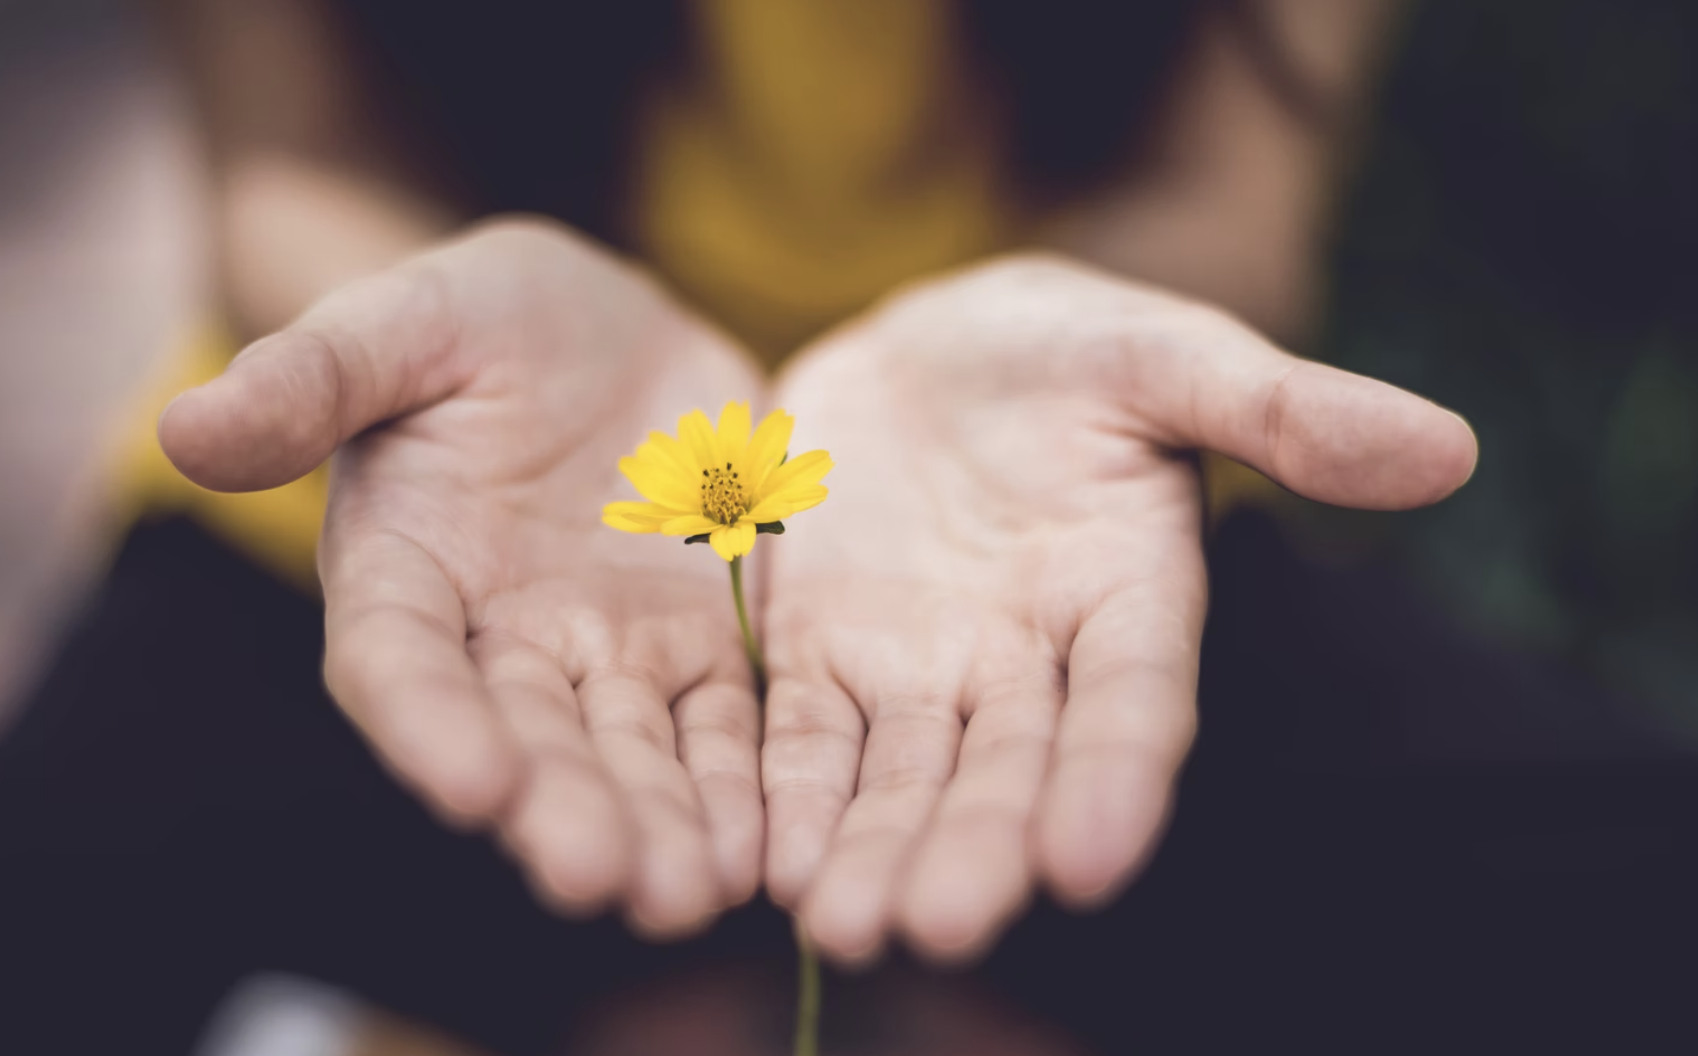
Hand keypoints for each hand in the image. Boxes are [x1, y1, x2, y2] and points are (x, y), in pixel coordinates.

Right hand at [160, 219, 766, 935]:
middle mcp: (501, 636)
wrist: (607, 329)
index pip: (401, 662)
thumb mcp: (404, 320)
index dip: (430, 724)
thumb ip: (313, 377)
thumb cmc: (481, 318)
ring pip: (631, 752)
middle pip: (526, 738)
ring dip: (659, 825)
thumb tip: (185, 426)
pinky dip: (740, 784)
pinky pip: (723, 724)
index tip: (473, 785)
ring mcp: (607, 649)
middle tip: (601, 878)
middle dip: (561, 809)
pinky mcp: (700, 643)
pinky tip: (765, 848)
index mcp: (407, 569)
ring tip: (691, 892)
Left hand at [761, 255, 1476, 962]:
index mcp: (1127, 595)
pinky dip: (787, 796)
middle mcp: (1027, 660)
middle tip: (939, 924)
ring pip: (901, 776)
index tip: (1090, 860)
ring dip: (874, 850)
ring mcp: (920, 668)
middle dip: (976, 847)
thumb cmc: (1064, 350)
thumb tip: (1448, 449)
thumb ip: (1282, 408)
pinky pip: (801, 737)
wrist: (926, 350)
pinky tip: (765, 861)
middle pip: (1007, 768)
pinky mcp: (820, 655)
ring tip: (844, 925)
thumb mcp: (1164, 355)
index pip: (1134, 702)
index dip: (1116, 777)